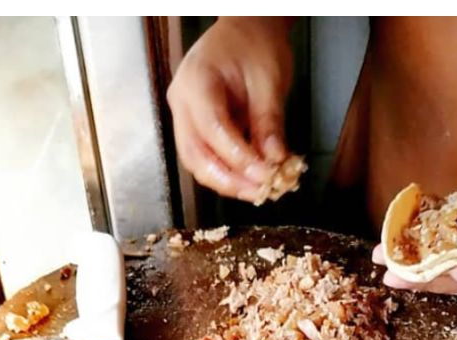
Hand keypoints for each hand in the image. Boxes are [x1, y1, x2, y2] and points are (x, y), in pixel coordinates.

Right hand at [167, 18, 292, 201]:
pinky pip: (206, 156)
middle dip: (228, 180)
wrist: (245, 29)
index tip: (264, 175)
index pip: (212, 129)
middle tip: (261, 192)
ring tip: (258, 191)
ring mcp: (184, 115)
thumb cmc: (255, 45)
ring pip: (196, 161)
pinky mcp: (194, 126)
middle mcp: (182, 101)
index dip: (238, 157)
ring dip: (226, 182)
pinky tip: (251, 179)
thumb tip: (275, 159)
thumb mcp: (269, 79)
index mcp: (196, 81)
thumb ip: (269, 120)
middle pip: (195, 154)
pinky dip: (227, 172)